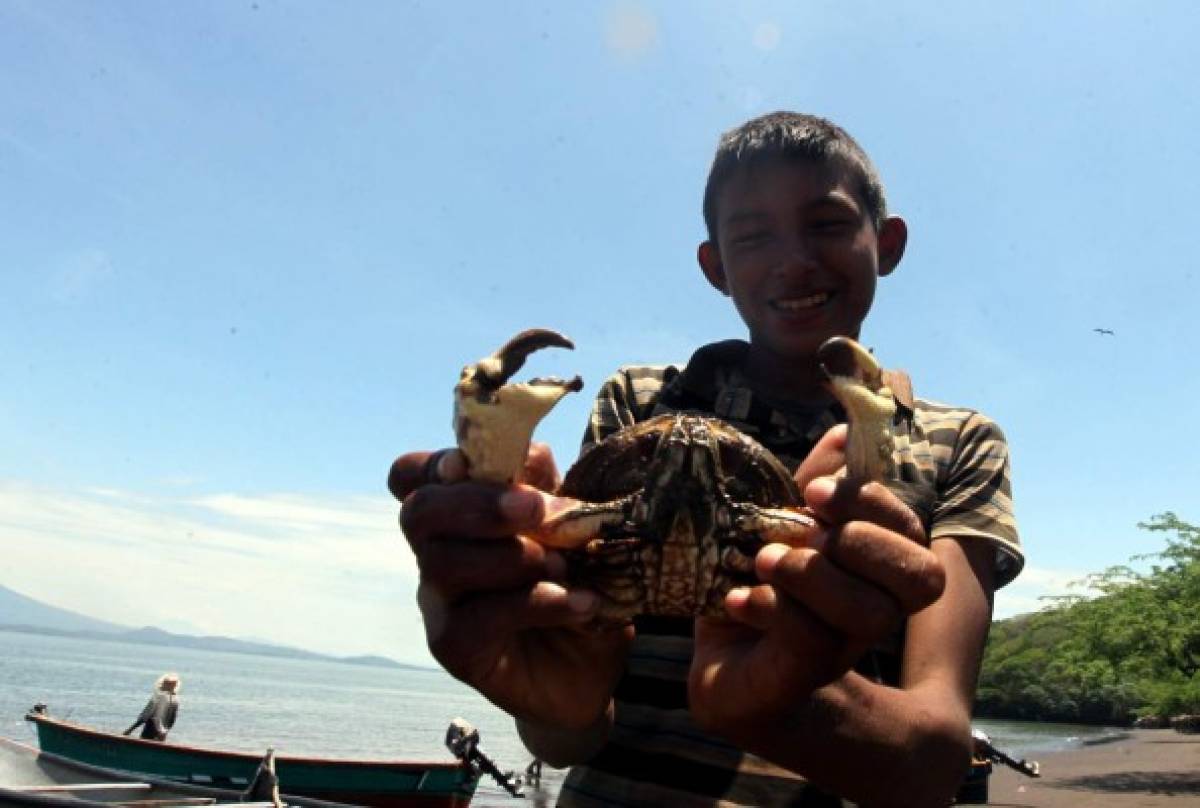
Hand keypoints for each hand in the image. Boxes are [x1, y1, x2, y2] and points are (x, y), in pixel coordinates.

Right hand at [389, 444, 631, 729]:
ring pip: (446, 564)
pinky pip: (479, 618)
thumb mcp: (571, 528)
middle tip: (536, 510)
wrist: (595, 666)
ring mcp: (441, 603)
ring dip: (513, 557)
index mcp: (459, 513)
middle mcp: (437, 553)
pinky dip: (537, 603)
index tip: (467, 464)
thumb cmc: (577, 583)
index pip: (412, 476)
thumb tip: (532, 451)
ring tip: (565, 567)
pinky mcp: (456, 649)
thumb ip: (547, 490)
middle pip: (420, 513)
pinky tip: (580, 604)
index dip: (431, 464)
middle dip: (479, 504)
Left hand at [688, 424, 944, 731]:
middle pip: (919, 578)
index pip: (912, 530)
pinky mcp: (806, 674)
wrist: (720, 654)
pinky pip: (813, 641)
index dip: (872, 503)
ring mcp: (846, 647)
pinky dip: (773, 608)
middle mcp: (875, 608)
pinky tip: (738, 595)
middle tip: (801, 528)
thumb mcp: (782, 522)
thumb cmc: (760, 580)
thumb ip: (814, 483)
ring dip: (815, 576)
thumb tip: (845, 431)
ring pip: (870, 614)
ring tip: (764, 559)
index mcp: (876, 565)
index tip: (812, 491)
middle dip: (861, 541)